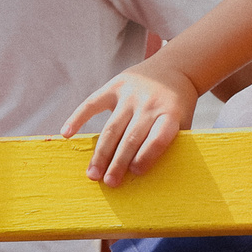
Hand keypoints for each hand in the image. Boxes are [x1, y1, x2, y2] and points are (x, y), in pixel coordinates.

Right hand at [62, 63, 199, 186]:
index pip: (157, 138)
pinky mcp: (115, 86)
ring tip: (93, 174)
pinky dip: (77, 118)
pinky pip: (92, 103)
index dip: (146, 156)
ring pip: (112, 128)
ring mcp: (131, 94)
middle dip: (118, 163)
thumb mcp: (184, 122)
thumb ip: (171, 144)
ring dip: (101, 153)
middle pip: (131, 137)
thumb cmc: (177, 107)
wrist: (175, 67)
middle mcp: (150, 104)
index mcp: (170, 115)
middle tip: (109, 183)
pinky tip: (67, 134)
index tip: (135, 173)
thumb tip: (148, 176)